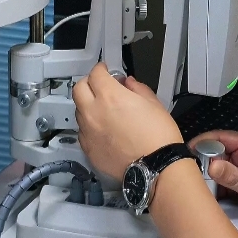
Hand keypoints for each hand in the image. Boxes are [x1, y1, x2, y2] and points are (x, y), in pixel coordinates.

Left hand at [72, 63, 183, 179]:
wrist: (156, 168)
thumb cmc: (158, 136)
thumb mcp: (153, 103)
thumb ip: (137, 88)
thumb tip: (127, 84)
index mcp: (110, 96)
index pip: (95, 74)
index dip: (101, 69)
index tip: (105, 70)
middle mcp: (93, 112)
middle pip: (78, 89)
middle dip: (88, 83)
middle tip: (99, 86)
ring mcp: (88, 132)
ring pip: (79, 111)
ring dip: (87, 105)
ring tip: (102, 109)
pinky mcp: (88, 149)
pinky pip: (83, 132)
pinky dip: (89, 126)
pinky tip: (103, 130)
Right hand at [188, 129, 237, 233]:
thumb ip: (231, 175)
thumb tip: (211, 165)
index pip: (221, 137)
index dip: (203, 142)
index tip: (185, 152)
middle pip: (216, 153)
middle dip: (203, 164)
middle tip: (187, 175)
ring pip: (217, 170)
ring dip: (208, 179)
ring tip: (194, 187)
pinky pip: (221, 183)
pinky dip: (214, 189)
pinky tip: (205, 196)